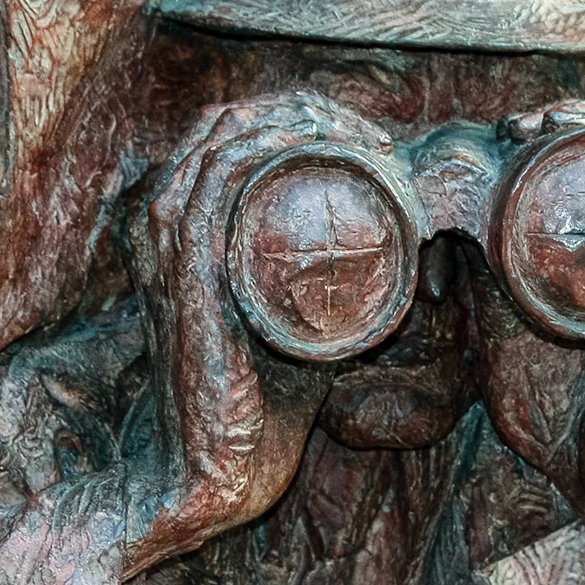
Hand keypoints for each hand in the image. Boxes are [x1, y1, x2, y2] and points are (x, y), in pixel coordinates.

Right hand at [124, 93, 391, 573]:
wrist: (220, 472)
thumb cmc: (268, 401)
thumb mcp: (311, 320)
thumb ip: (346, 283)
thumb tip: (419, 252)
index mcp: (187, 226)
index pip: (236, 130)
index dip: (304, 115)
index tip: (375, 139)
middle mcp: (165, 225)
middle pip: (232, 122)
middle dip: (308, 111)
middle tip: (378, 137)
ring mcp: (167, 247)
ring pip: (225, 140)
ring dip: (298, 124)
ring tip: (366, 142)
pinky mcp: (185, 277)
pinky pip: (214, 185)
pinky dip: (267, 154)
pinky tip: (318, 151)